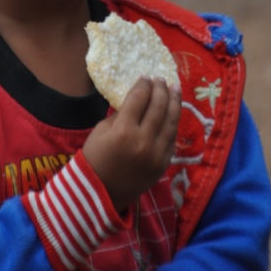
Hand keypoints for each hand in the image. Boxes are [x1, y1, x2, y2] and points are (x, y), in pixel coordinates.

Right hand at [82, 77, 180, 212]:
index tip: (145, 77)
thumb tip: (137, 100)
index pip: (139, 98)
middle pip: (158, 106)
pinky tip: (173, 112)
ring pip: (171, 121)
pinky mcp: (164, 164)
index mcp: (124, 131)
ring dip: (174, 101)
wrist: (100, 193)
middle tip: (160, 80)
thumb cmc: (95, 158)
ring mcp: (157, 153)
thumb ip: (121, 114)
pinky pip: (172, 138)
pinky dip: (173, 122)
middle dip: (160, 89)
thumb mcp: (101, 130)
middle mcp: (144, 141)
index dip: (144, 85)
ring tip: (175, 88)